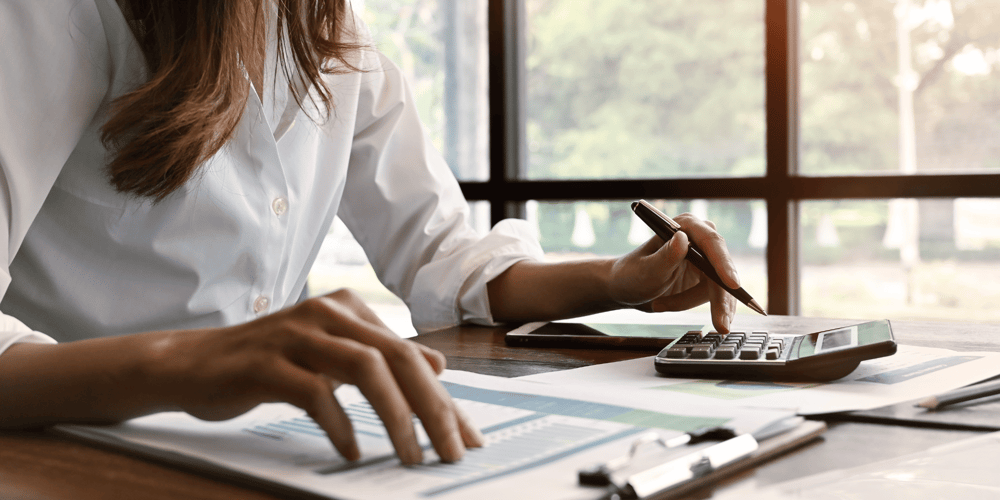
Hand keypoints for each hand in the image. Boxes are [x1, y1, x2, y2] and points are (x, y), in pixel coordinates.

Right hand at [145, 289, 482, 463]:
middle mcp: (327, 312)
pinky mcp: (265, 362)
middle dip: (432, 409)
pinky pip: (314, 392)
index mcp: (348, 309)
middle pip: (397, 358)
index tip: (467, 438)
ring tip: (409, 455)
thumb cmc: (268, 363)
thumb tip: (436, 364)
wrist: (190, 363)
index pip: (410, 355)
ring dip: (395, 417)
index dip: (444, 400)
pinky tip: (350, 452)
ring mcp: (295, 334)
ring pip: (365, 368)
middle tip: (450, 453)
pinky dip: (339, 425)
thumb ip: (380, 356)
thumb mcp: (331, 355)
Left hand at [607, 213, 738, 332]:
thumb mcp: (646, 270)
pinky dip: (691, 304)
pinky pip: (713, 296)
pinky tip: (667, 305)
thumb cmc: (631, 275)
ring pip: (719, 287)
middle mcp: (699, 239)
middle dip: (720, 298)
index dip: (724, 263)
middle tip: (721, 325)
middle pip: (722, 269)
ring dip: (692, 302)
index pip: (711, 243)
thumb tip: (683, 239)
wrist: (626, 288)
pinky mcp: (706, 277)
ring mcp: (705, 258)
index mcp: (685, 226)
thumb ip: (665, 256)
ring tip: (661, 305)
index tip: (732, 284)